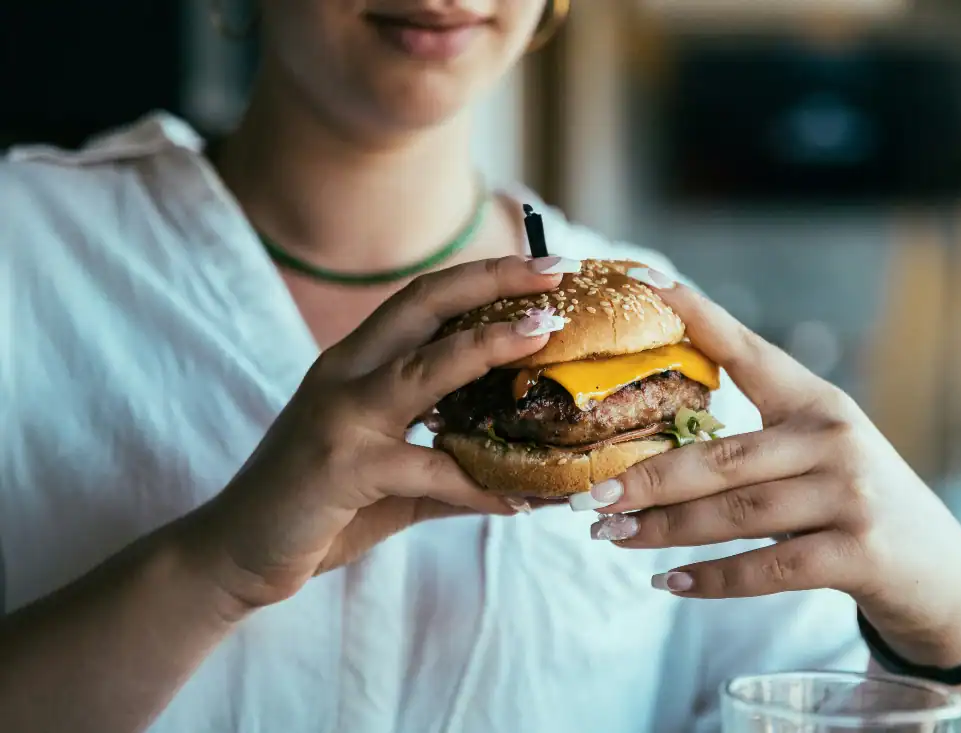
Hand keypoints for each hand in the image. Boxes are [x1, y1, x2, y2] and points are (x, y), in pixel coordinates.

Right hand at [184, 256, 577, 613]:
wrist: (235, 552)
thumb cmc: (317, 506)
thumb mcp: (391, 478)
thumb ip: (449, 466)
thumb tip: (524, 479)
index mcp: (355, 364)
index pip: (422, 301)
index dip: (481, 278)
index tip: (540, 268)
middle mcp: (344, 374)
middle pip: (423, 304)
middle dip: (490, 280)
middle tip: (552, 273)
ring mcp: (339, 416)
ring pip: (424, 368)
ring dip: (489, 347)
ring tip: (545, 336)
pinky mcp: (340, 466)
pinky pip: (427, 467)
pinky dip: (480, 484)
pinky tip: (521, 499)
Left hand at [583, 269, 960, 667]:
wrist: (938, 571)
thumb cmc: (856, 502)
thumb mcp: (818, 452)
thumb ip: (755, 445)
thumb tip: (652, 456)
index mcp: (817, 401)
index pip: (749, 350)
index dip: (697, 315)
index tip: (645, 280)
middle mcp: (835, 437)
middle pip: (722, 456)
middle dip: (647, 478)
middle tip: (590, 495)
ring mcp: (850, 495)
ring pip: (736, 513)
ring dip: (665, 529)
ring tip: (612, 536)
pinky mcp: (859, 553)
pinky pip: (767, 569)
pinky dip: (711, 579)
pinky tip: (667, 582)